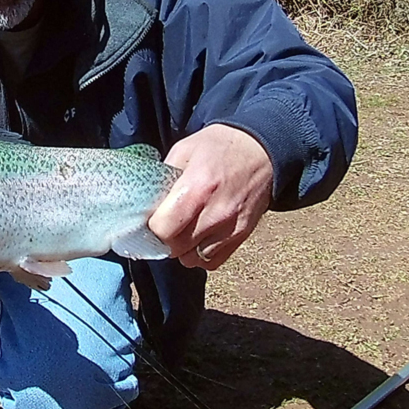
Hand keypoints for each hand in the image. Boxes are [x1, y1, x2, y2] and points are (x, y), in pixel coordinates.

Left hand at [148, 124, 272, 269]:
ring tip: (181, 229)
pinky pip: (212, 262)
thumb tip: (147, 203)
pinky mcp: (242, 236)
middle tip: (163, 223)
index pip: (162, 229)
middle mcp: (215, 213)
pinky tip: (197, 238)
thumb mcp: (184, 150)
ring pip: (192, 259)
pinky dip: (200, 255)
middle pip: (175, 248)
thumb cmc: (219, 147)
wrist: (261, 150)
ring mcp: (231, 228)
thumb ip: (164, 178)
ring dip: (181, 249)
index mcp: (197, 188)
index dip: (150, 227)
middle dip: (163, 239)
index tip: (150, 218)